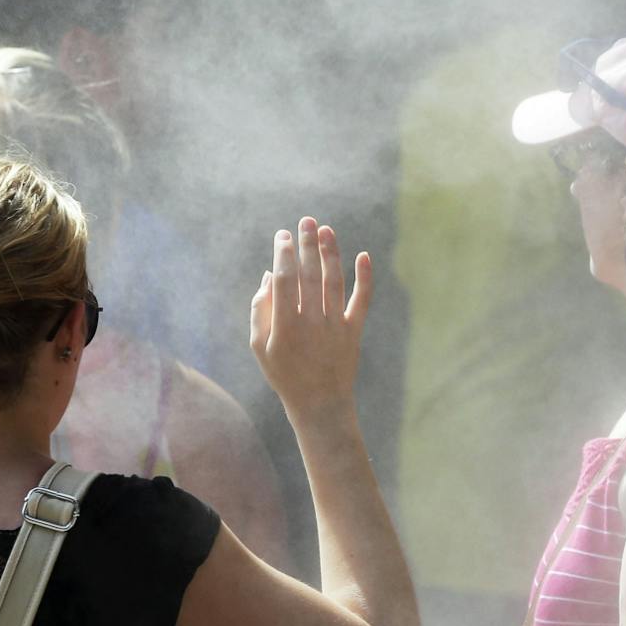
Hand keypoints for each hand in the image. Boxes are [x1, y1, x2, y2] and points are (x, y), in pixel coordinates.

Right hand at [249, 217, 370, 421]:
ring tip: (326, 230)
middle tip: (306, 221)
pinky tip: (364, 256)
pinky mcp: (354, 331)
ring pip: (334, 282)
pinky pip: (362, 301)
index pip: (286, 282)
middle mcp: (312, 324)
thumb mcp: (260, 347)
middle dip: (307, 245)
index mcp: (285, 328)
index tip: (282, 236)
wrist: (320, 405)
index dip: (284, 255)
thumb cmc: (284, 374)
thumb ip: (260, 310)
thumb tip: (270, 275)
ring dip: (331, 254)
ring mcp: (335, 327)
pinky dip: (365, 278)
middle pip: (310, 276)